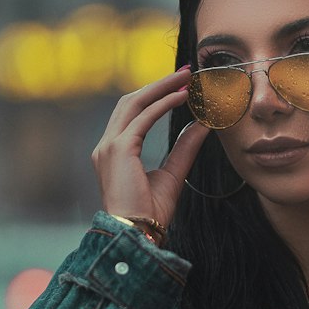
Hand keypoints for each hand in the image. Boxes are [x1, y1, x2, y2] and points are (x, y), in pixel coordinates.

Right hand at [91, 67, 209, 229]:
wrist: (136, 235)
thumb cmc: (149, 214)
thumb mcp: (172, 175)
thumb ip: (184, 149)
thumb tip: (201, 126)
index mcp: (114, 152)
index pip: (133, 114)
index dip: (155, 97)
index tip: (179, 87)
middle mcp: (106, 146)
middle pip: (131, 102)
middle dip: (158, 85)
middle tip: (185, 74)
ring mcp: (109, 146)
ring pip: (134, 103)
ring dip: (160, 88)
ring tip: (185, 79)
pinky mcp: (118, 149)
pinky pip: (143, 118)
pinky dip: (163, 104)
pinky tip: (182, 98)